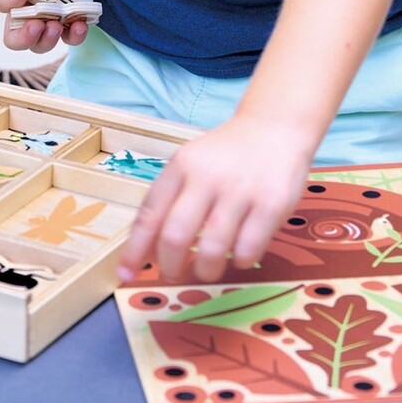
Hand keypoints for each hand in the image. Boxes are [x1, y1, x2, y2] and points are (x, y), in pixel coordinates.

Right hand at [0, 0, 96, 53]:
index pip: (2, 2)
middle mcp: (26, 2)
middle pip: (14, 34)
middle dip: (23, 37)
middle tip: (38, 25)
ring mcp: (49, 9)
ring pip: (40, 42)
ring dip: (47, 41)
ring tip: (58, 26)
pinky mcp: (71, 11)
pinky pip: (70, 34)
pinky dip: (75, 35)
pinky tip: (81, 24)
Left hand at [115, 114, 314, 284]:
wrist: (275, 127)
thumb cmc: (227, 156)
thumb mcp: (192, 164)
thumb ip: (170, 201)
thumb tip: (147, 252)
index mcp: (181, 165)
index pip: (150, 213)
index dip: (135, 249)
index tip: (126, 273)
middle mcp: (207, 176)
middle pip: (176, 236)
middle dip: (170, 267)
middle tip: (172, 276)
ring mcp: (240, 190)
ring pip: (211, 250)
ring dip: (205, 271)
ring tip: (207, 270)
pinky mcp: (271, 204)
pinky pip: (247, 250)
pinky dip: (239, 261)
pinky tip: (239, 254)